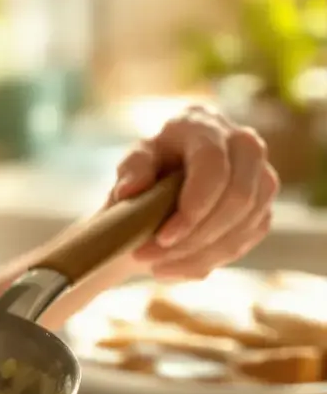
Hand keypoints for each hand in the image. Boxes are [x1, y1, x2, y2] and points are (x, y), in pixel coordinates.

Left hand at [109, 105, 278, 279]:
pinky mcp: (263, 206)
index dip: (193, 208)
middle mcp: (243, 144)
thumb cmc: (146, 171)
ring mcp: (261, 175)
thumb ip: (131, 171)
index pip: (214, 168)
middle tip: (149, 257)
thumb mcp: (132, 165)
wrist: (160, 190)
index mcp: (204, 126)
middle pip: (238, 198)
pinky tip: (173, 267)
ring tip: (156, 265)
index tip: (162, 238)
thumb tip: (130, 190)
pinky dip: (208, 260)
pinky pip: (246, 240)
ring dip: (200, 253)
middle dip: (195, 237)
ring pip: (246, 224)